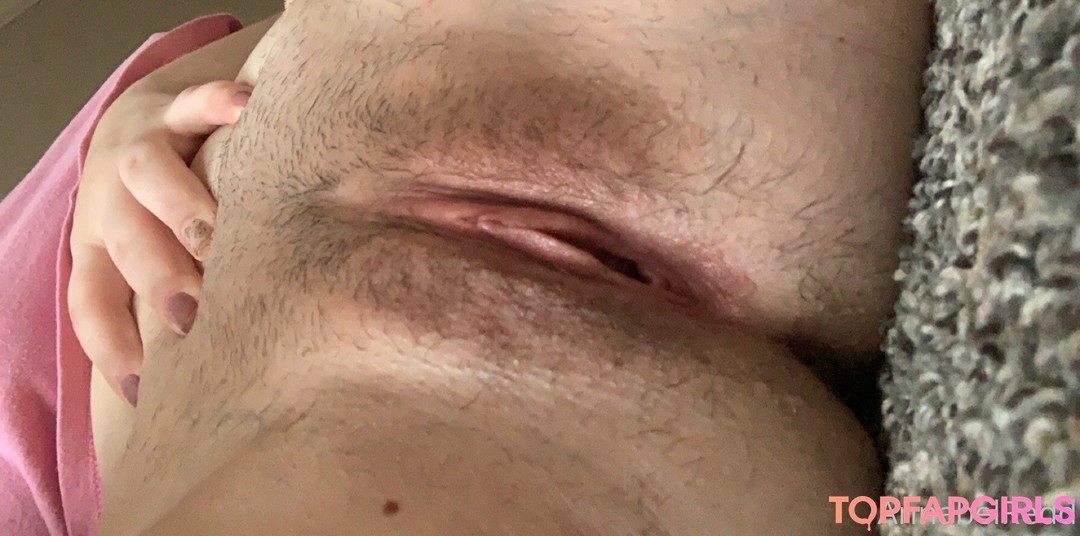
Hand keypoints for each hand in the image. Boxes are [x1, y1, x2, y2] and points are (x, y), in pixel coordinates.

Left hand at [69, 80, 250, 405]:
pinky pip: (194, 103)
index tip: (146, 390)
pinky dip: (215, 105)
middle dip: (156, 280)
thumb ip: (172, 304)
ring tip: (214, 235)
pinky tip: (247, 111)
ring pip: (145, 172)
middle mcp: (110, 200)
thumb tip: (211, 381)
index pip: (93, 301)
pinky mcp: (175, 106)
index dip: (112, 346)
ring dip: (177, 205)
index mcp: (98, 246)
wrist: (149, 115)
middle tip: (192, 315)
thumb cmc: (161, 210)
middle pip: (124, 240)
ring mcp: (140, 148)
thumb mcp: (151, 256)